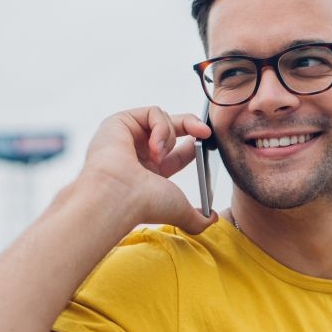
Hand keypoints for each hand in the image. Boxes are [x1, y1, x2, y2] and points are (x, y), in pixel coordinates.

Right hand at [83, 106, 216, 233]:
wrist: (120, 198)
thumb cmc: (144, 204)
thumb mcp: (181, 210)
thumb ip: (199, 218)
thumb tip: (212, 218)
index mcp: (150, 172)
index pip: (178, 151)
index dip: (194, 145)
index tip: (206, 143)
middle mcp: (138, 153)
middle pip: (171, 128)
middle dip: (191, 126)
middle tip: (205, 132)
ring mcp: (128, 136)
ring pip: (162, 119)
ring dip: (169, 136)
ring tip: (160, 156)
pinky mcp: (119, 122)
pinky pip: (152, 113)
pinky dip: (160, 127)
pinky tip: (154, 147)